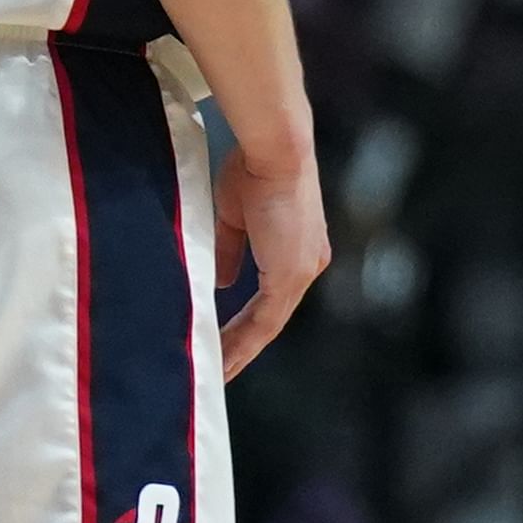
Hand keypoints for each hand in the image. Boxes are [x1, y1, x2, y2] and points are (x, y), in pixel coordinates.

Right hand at [213, 143, 328, 376]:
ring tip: (216, 372)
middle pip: (271, 319)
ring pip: (269, 325)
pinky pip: (266, 320)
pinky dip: (244, 342)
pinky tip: (224, 357)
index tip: (226, 342)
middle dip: (243, 346)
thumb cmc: (254, 170)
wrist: (275, 150)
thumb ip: (232, 252)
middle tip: (219, 370)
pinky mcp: (291, 274)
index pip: (271, 298)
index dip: (248, 324)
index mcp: (296, 250)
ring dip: (241, 351)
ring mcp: (302, 270)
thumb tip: (224, 282)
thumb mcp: (235, 219)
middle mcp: (306, 264)